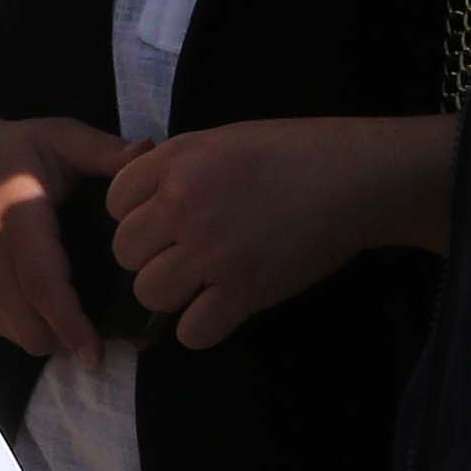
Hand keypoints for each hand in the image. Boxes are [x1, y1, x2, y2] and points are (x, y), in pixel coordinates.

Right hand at [0, 69, 133, 364]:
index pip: (44, 287)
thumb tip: (151, 150)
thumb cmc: (14, 149)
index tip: (96, 354)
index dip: (71, 325)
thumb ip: (105, 150)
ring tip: (73, 314)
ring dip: (47, 334)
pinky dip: (24, 326)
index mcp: (15, 220)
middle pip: (31, 326)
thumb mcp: (61, 137)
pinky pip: (0, 329)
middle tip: (102, 328)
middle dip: (67, 338)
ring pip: (16, 334)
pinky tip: (41, 302)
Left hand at [103, 115, 455, 350]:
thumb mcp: (223, 139)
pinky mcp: (244, 291)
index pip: (116, 201)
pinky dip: (201, 328)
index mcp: (178, 162)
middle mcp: (185, 206)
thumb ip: (177, 163)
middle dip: (148, 256)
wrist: (354, 178)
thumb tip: (140, 190)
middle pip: (125, 252)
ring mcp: (213, 252)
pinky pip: (192, 331)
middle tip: (181, 255)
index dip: (136, 213)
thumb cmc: (294, 151)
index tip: (164, 219)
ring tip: (199, 284)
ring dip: (170, 294)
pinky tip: (219, 310)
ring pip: (150, 294)